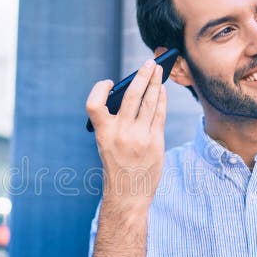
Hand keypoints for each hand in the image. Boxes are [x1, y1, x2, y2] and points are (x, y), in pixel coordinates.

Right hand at [85, 59, 167, 203]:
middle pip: (132, 95)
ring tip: (159, 71)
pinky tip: (162, 91)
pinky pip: (159, 114)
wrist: (129, 193)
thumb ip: (116, 121)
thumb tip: (134, 93)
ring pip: (150, 102)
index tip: (110, 83)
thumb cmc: (117, 165)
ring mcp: (140, 137)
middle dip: (142, 75)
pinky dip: (161, 99)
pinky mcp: (155, 142)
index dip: (99, 89)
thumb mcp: (107, 144)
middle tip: (149, 63)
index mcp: (103, 133)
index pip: (94, 104)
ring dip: (155, 83)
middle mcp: (121, 133)